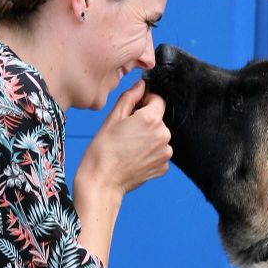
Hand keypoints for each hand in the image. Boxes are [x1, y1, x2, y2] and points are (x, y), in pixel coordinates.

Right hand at [75, 80, 171, 200]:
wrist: (102, 182)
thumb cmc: (102, 151)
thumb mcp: (113, 118)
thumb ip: (130, 97)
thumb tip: (141, 85)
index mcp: (151, 119)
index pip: (157, 100)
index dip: (144, 102)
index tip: (131, 112)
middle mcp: (163, 135)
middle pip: (158, 119)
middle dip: (145, 122)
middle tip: (125, 132)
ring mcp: (165, 153)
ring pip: (159, 136)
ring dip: (148, 138)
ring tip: (128, 147)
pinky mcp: (163, 167)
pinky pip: (158, 153)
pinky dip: (148, 153)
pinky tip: (133, 157)